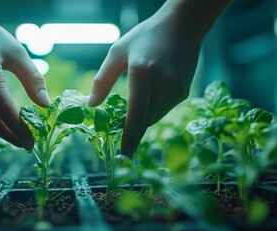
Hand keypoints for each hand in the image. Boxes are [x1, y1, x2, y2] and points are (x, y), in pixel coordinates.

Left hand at [88, 4, 203, 157]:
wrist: (184, 25)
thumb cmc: (146, 36)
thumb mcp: (118, 52)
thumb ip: (103, 80)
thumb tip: (92, 105)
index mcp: (143, 74)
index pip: (136, 115)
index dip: (129, 139)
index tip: (123, 158)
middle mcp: (163, 85)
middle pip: (145, 121)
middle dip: (131, 134)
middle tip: (119, 145)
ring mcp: (177, 90)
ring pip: (154, 118)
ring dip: (140, 121)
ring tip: (130, 115)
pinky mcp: (184, 92)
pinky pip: (163, 110)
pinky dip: (151, 112)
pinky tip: (145, 101)